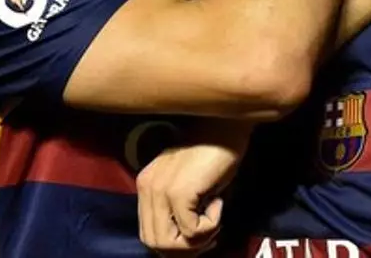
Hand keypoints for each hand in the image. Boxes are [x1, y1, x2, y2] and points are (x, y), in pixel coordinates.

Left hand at [137, 140, 244, 255]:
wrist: (225, 125)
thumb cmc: (213, 153)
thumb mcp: (187, 183)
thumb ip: (177, 207)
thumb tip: (187, 241)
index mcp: (145, 185)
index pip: (148, 233)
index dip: (175, 245)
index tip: (200, 238)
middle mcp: (146, 187)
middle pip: (155, 243)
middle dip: (185, 248)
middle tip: (210, 235)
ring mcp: (161, 190)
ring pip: (169, 244)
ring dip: (197, 240)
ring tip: (214, 220)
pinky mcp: (179, 192)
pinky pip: (192, 231)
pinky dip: (211, 225)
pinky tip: (219, 202)